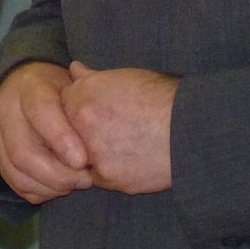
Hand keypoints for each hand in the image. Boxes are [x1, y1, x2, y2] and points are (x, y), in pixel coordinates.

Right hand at [0, 61, 91, 204]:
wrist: (25, 85)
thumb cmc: (59, 89)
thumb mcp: (74, 85)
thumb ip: (85, 106)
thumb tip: (102, 135)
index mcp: (29, 87)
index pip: (39, 111)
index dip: (61, 139)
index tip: (83, 160)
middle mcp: (6, 110)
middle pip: (23, 152)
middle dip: (58, 174)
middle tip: (85, 179)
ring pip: (17, 173)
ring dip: (50, 186)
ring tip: (74, 184)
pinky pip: (15, 183)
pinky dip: (39, 191)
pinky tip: (59, 187)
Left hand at [60, 60, 177, 193]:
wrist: (188, 129)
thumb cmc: (159, 97)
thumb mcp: (123, 77)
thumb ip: (92, 77)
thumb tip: (73, 69)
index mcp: (82, 96)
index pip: (61, 105)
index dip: (76, 108)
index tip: (92, 112)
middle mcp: (82, 125)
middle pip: (68, 133)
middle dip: (82, 132)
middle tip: (107, 130)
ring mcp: (94, 155)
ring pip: (82, 157)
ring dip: (94, 153)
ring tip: (121, 145)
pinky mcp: (110, 179)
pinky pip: (101, 177)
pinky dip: (110, 170)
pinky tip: (129, 161)